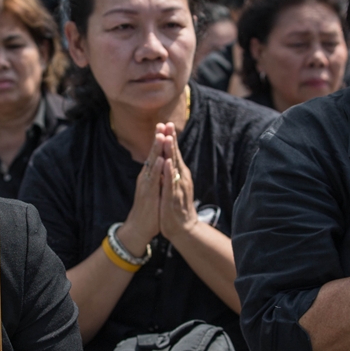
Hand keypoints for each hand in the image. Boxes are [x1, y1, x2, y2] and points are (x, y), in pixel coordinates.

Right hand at [118, 131, 165, 255]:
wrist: (139, 227)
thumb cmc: (150, 208)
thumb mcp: (155, 188)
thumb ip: (158, 176)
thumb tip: (163, 163)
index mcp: (150, 175)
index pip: (155, 154)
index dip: (160, 140)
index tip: (165, 125)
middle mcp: (146, 177)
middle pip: (152, 154)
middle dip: (158, 139)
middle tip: (162, 123)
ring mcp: (146, 184)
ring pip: (152, 164)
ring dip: (157, 150)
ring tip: (162, 136)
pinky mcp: (147, 194)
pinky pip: (153, 179)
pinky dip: (156, 169)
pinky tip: (160, 160)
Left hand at [158, 123, 196, 242]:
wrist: (182, 227)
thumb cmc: (176, 205)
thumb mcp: (172, 185)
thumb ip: (171, 172)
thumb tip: (167, 157)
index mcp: (178, 174)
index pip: (174, 153)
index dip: (170, 138)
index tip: (166, 123)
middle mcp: (180, 178)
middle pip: (175, 155)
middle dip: (171, 139)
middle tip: (168, 124)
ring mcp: (178, 187)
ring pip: (174, 167)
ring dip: (171, 152)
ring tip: (168, 138)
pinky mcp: (173, 198)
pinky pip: (171, 183)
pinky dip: (169, 172)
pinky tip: (167, 163)